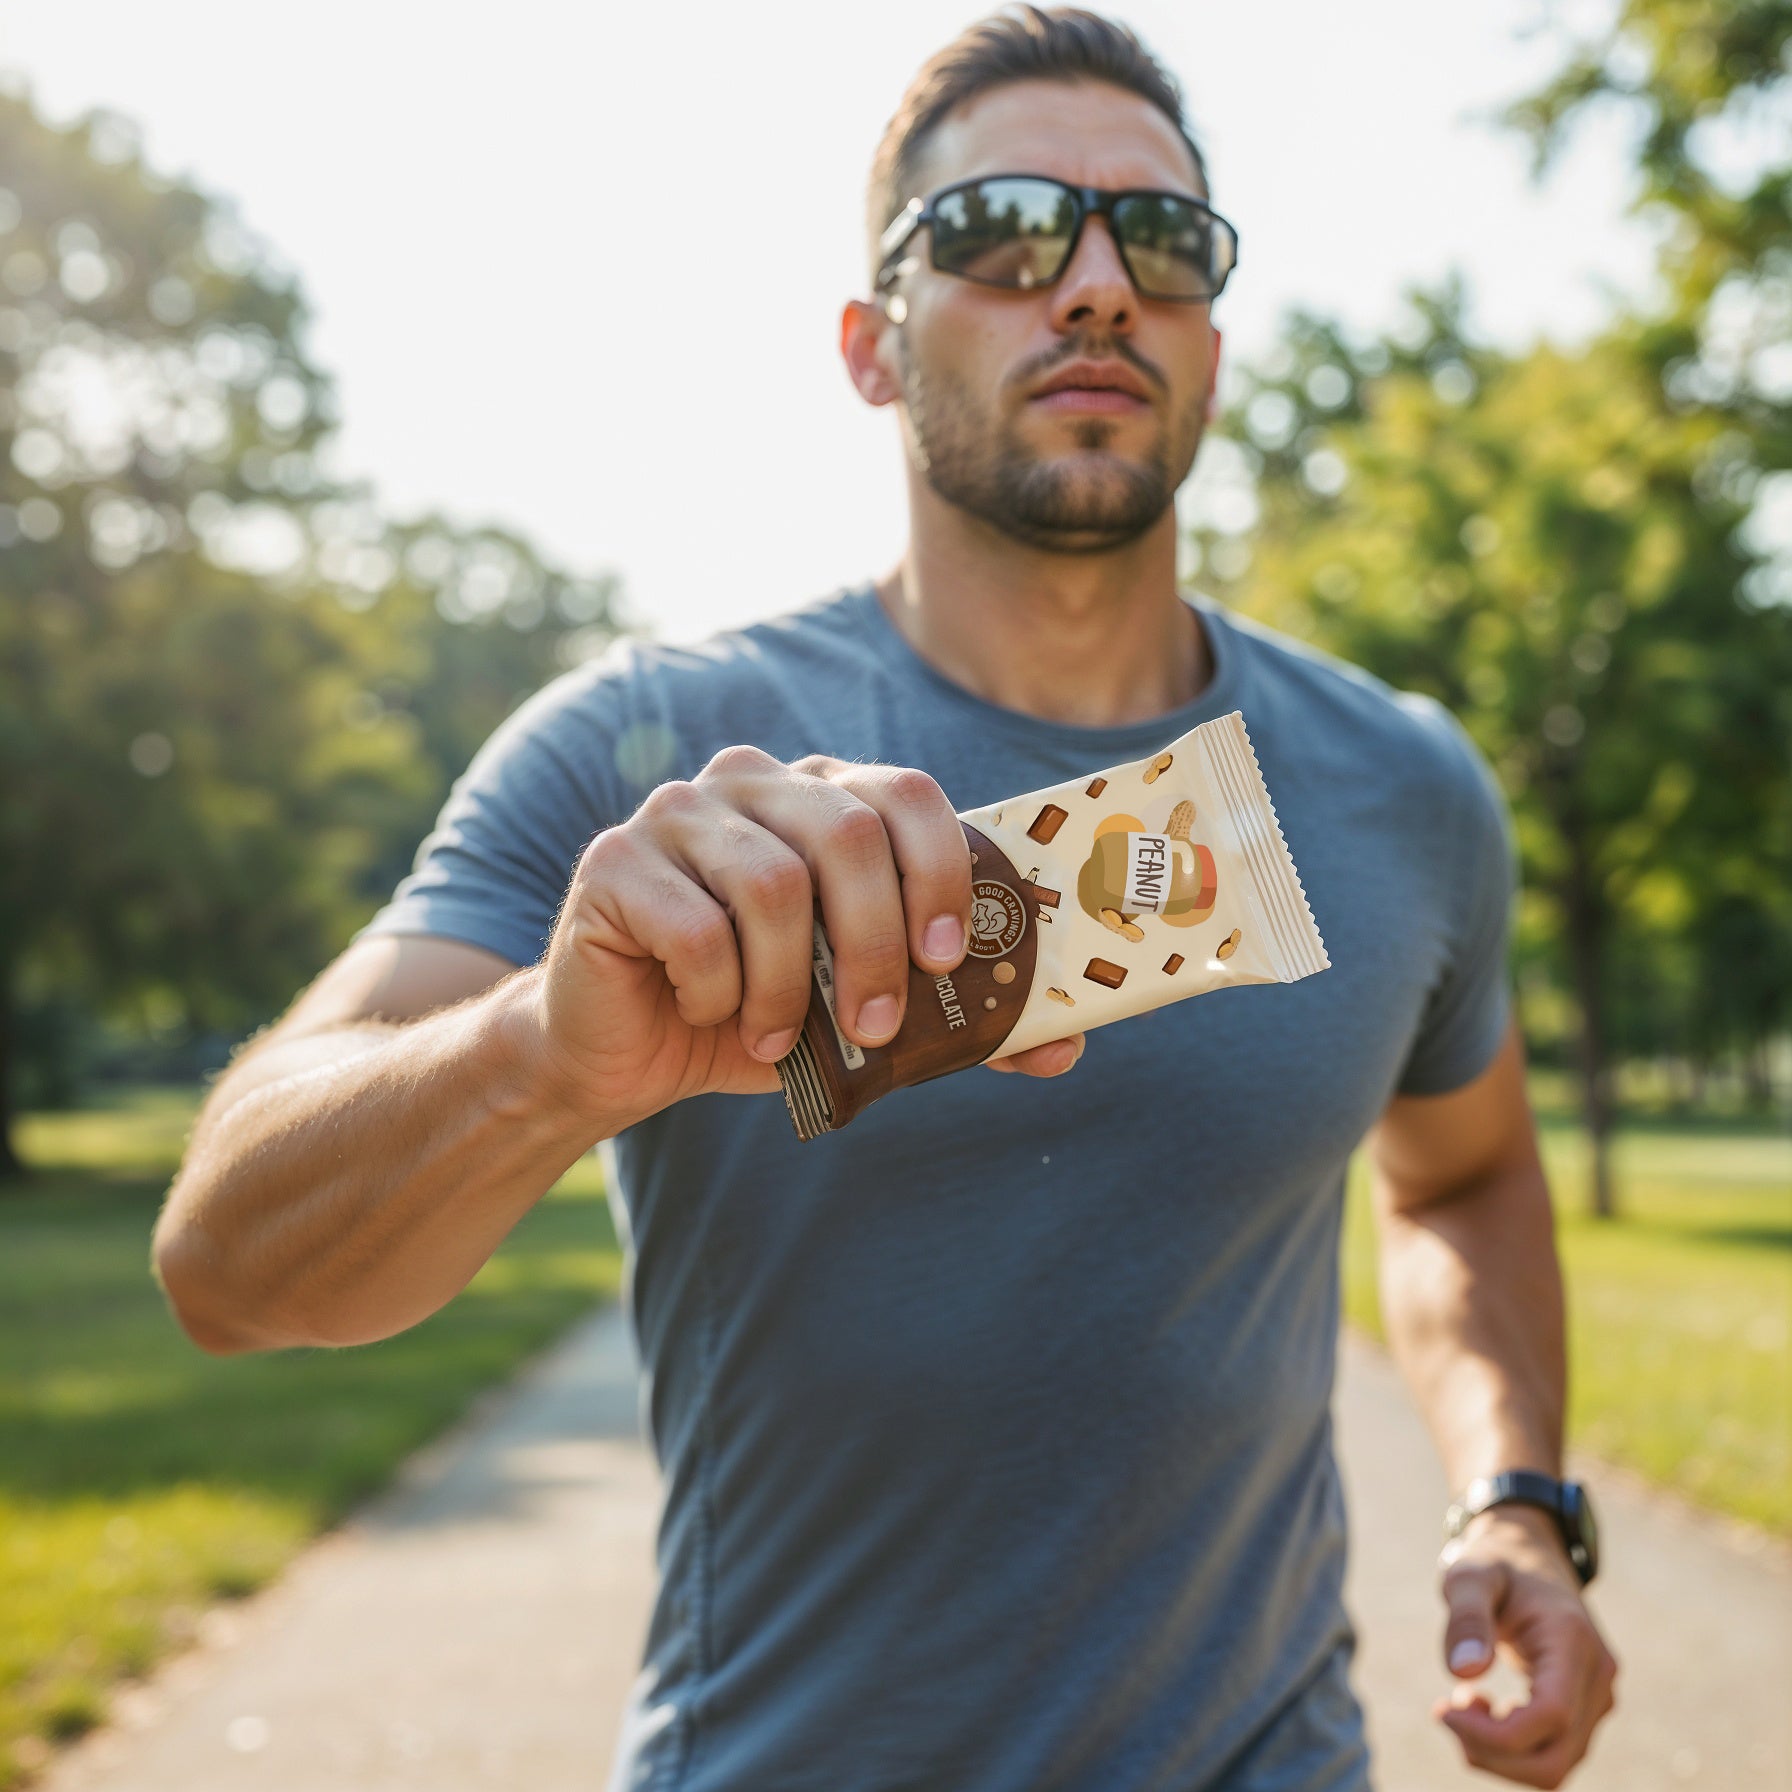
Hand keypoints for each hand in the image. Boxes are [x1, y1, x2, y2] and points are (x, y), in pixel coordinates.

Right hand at [524, 746, 1084, 1125]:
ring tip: (779, 1039)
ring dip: (789, 988)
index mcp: (821, 798)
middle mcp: (750, 783)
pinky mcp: (612, 861)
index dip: (942, 873)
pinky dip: (717, 995)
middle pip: (849, 834)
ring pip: (774, 886)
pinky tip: (707, 1014)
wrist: (620, 1050)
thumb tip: (1064, 1050)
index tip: (948, 960)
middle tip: (875, 1026)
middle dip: (877, 947)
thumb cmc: (753, 1017)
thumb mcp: (861, 1018)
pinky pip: (694, 930)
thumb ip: (954, 1020)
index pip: (906, 794)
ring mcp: (677, 812)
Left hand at [1435, 1507, 1617, 1787]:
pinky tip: (1480, 1707)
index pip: (1550, 1717)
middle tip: (1445, 1711)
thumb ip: (1466, 1617)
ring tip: (1461, 1703)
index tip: (1443, 1710)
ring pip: (1555, 1765)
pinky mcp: (1585, 1707)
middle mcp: (1597, 1676)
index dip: (1494, 1734)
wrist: (1528, 1552)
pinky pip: (1553, 1752)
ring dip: (1499, 1754)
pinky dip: (1511, 1747)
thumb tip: (1465, 1672)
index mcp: (1572, 1641)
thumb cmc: (1494, 1561)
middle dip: (1491, 1754)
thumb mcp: (1468, 1574)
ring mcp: (1597, 1696)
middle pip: (1553, 1759)